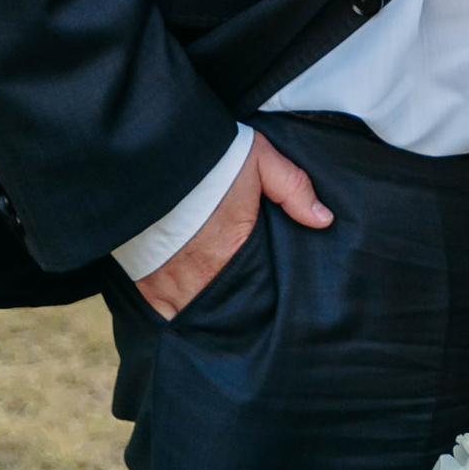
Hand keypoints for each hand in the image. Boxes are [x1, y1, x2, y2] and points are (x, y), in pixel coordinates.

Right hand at [130, 132, 331, 321]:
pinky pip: (161, 313)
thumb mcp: (260, 160)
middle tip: (242, 315)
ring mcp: (169, 285)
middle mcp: (202, 278)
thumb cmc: (208, 158)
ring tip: (213, 314)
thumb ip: (294, 189)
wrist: (150, 154)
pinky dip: (170, 313)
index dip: (261, 299)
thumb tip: (324, 219)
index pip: (257, 292)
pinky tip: (180, 310)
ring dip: (202, 314)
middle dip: (233, 313)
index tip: (266, 301)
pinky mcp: (143, 284)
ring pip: (192, 316)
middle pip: (224, 310)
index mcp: (234, 253)